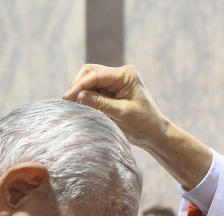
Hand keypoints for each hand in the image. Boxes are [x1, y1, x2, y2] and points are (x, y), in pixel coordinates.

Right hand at [64, 64, 212, 190]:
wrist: (155, 134)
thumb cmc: (144, 124)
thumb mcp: (121, 114)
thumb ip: (100, 103)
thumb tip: (78, 95)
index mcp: (125, 75)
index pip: (96, 74)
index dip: (80, 85)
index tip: (68, 97)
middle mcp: (120, 75)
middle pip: (90, 72)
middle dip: (78, 85)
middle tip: (67, 101)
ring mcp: (115, 82)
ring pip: (89, 81)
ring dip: (81, 91)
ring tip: (73, 105)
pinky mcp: (111, 92)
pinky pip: (93, 90)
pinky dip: (85, 97)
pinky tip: (81, 106)